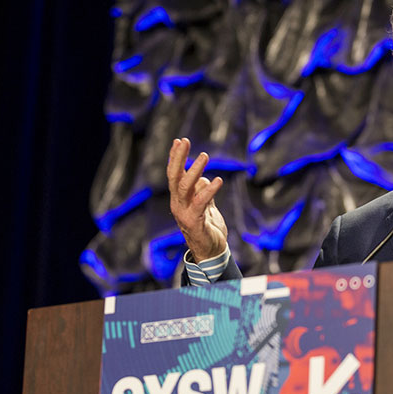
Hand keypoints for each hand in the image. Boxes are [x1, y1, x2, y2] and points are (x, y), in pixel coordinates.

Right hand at [167, 138, 227, 261]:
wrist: (210, 252)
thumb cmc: (207, 228)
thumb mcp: (206, 206)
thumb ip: (202, 192)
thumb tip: (203, 178)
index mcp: (179, 199)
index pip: (174, 174)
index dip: (175, 158)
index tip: (178, 141)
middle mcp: (177, 204)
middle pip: (174, 177)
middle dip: (178, 158)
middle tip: (184, 141)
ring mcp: (184, 213)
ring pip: (185, 187)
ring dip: (194, 170)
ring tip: (204, 155)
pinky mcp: (194, 222)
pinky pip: (200, 203)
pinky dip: (209, 190)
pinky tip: (218, 180)